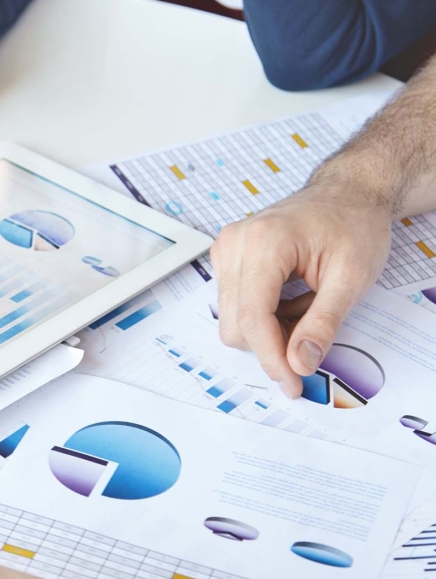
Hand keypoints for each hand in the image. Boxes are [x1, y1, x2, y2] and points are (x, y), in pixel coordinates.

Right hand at [210, 181, 391, 397]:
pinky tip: (291, 301)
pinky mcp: (226, 256)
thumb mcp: (351, 278)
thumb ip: (323, 324)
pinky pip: (234, 304)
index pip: (252, 317)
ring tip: (306, 311)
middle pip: (235, 323)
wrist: (346, 193)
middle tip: (312, 342)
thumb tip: (300, 363)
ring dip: (267, 330)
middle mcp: (234, 244)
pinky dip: (263, 315)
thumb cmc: (353, 225)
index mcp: (264, 243)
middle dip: (271, 344)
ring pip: (231, 318)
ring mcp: (226, 249)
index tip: (293, 384)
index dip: (271, 357)